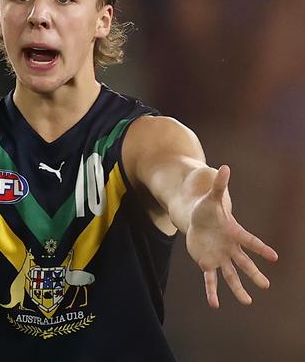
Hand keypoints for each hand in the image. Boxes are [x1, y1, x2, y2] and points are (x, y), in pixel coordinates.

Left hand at [186, 165, 277, 307]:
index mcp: (234, 233)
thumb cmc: (208, 209)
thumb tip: (225, 167)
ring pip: (231, 275)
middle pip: (244, 263)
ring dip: (238, 288)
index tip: (274, 256)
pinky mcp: (207, 263)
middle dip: (254, 274)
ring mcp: (220, 257)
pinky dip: (212, 291)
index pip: (250, 242)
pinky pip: (211, 279)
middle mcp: (230, 249)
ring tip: (247, 302)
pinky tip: (214, 304)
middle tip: (265, 285)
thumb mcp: (212, 198)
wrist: (197, 220)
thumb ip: (220, 186)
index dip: (261, 249)